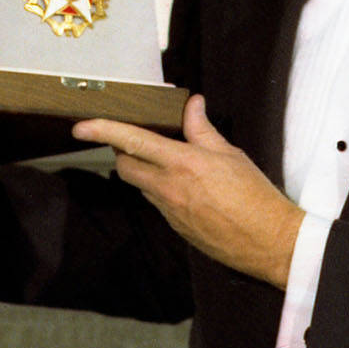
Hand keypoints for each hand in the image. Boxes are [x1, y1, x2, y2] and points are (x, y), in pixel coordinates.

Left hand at [73, 95, 303, 287]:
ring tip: (168, 160)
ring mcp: (169, 211)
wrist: (267, 241)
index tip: (81, 126)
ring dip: (143, 170)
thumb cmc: (255, 196)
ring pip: (141, 185)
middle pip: (125, 166)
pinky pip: (157, 202)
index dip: (103, 130)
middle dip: (122, 150)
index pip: (132, 141)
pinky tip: (185, 186)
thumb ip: (203, 130)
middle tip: (135, 138)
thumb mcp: (230, 154)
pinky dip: (161, 188)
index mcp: (182, 164)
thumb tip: (192, 106)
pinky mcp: (175, 227)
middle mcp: (169, 188)